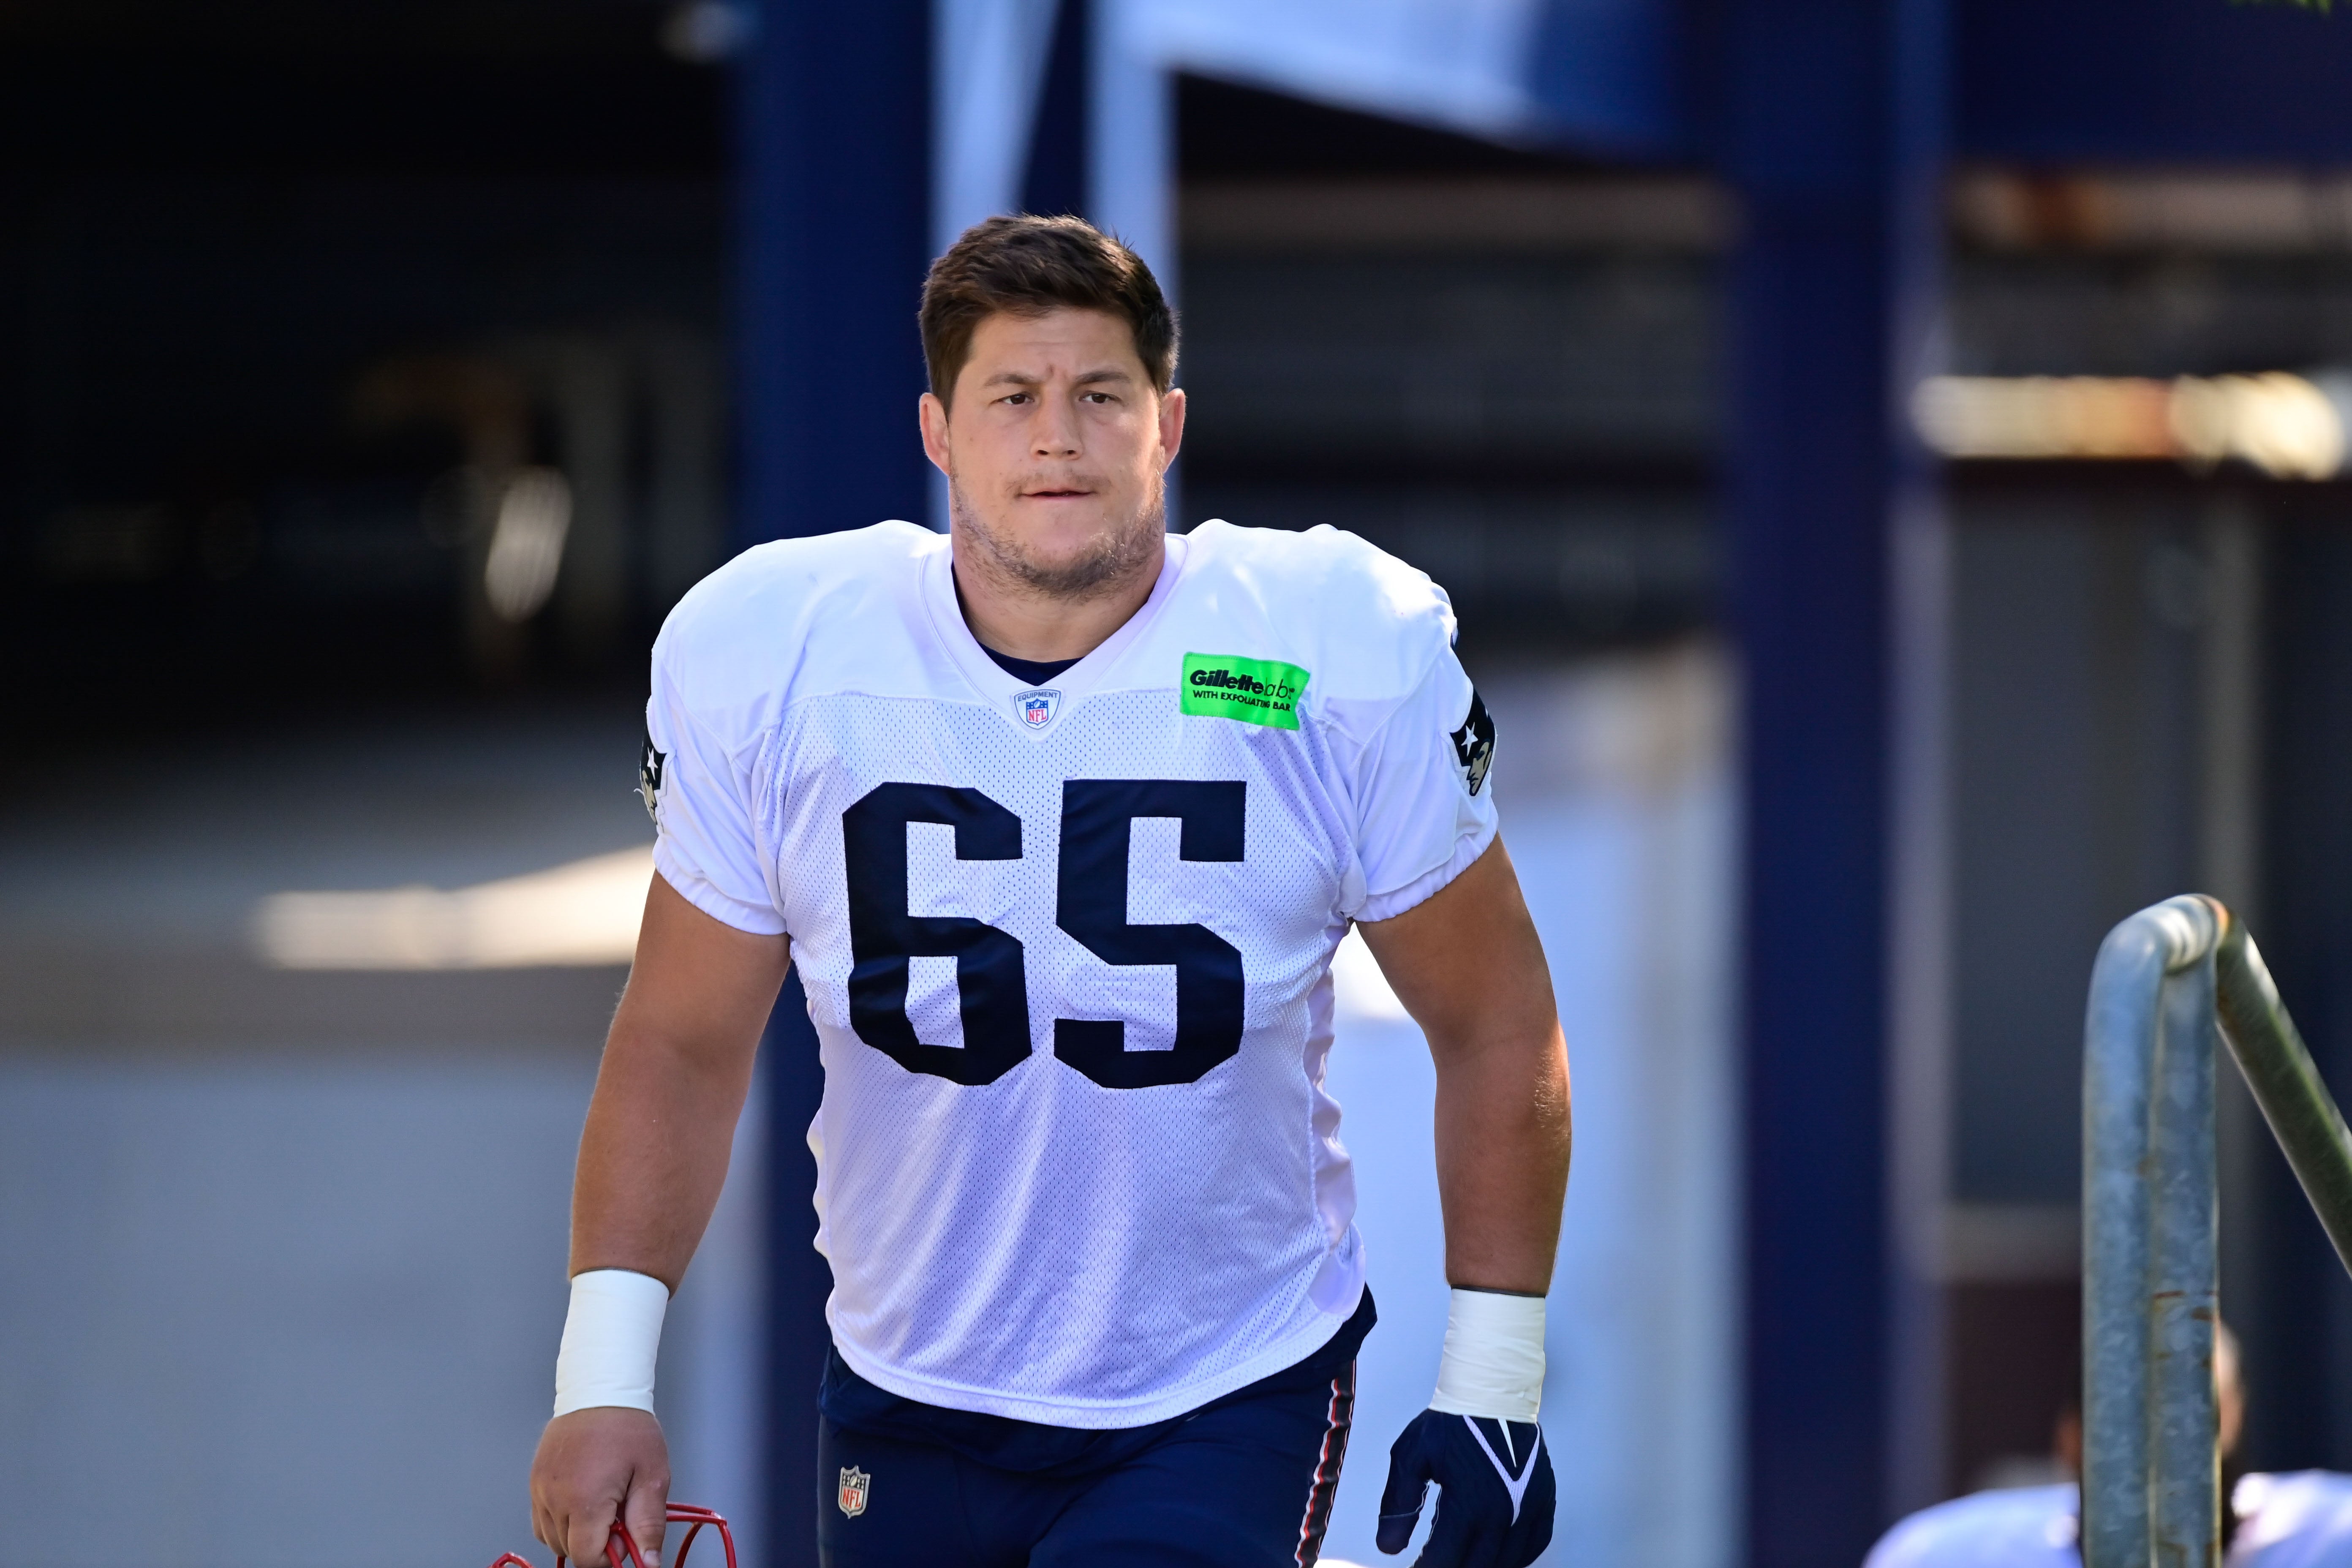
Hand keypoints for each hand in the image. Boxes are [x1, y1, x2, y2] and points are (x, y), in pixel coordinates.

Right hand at [531, 1407, 670, 1566]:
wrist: (600, 1391)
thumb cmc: (629, 1429)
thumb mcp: (652, 1476)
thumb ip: (648, 1523)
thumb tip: (648, 1562)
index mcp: (585, 1501)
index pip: (587, 1558)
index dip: (610, 1557)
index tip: (625, 1537)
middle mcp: (555, 1499)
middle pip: (570, 1550)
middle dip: (596, 1544)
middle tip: (618, 1516)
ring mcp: (540, 1491)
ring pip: (553, 1539)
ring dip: (577, 1534)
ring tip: (601, 1505)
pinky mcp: (534, 1482)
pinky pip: (540, 1521)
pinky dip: (559, 1523)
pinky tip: (581, 1503)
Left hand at [1376, 1409, 1554, 1567]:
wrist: (1493, 1392)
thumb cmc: (1450, 1423)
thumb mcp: (1411, 1458)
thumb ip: (1398, 1505)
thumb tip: (1388, 1547)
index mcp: (1468, 1505)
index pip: (1443, 1563)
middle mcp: (1502, 1514)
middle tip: (1434, 1563)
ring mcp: (1528, 1510)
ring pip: (1506, 1563)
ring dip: (1481, 1565)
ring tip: (1459, 1558)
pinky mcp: (1544, 1501)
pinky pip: (1534, 1546)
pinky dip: (1515, 1557)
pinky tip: (1495, 1553)